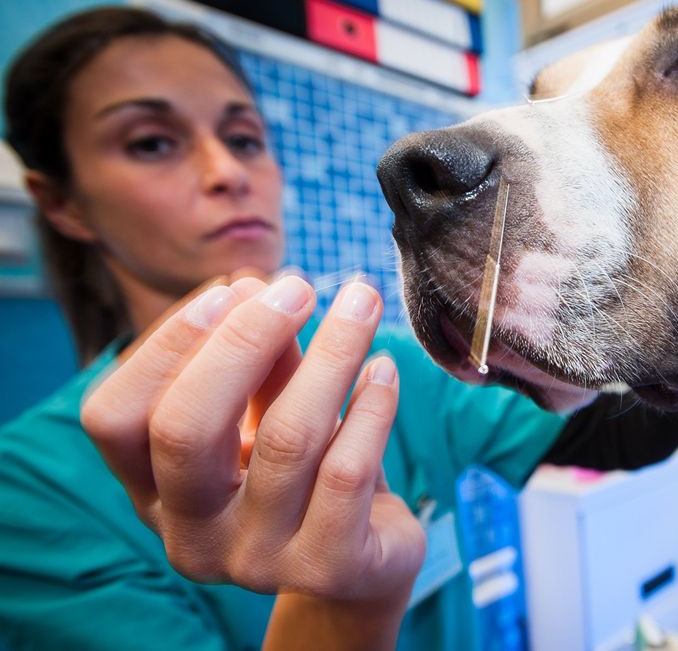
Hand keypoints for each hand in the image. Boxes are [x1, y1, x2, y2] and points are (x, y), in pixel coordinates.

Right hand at [82, 275, 423, 646]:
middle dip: (242, 342)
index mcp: (153, 492)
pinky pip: (347, 471)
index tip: (232, 290)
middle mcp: (191, 535)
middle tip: (298, 288)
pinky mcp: (329, 567)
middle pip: (185, 429)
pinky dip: (371, 407)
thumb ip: (260, 360)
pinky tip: (385, 367)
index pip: (116, 418)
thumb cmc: (307, 471)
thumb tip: (255, 285)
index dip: (166, 346)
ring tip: (361, 304)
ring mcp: (258, 560)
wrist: (368, 559)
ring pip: (286, 439)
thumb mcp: (270, 413)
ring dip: (329, 354)